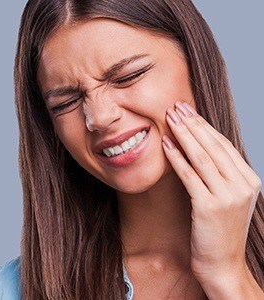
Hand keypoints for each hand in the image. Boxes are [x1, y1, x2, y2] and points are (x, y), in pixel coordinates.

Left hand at [161, 101, 261, 285]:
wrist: (222, 264)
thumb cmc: (220, 229)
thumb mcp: (227, 197)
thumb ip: (220, 174)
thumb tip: (200, 147)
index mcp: (248, 179)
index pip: (223, 144)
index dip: (204, 125)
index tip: (189, 111)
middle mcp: (242, 185)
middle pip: (213, 146)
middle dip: (192, 123)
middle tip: (176, 107)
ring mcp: (228, 196)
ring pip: (201, 157)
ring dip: (183, 134)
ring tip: (170, 118)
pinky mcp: (209, 206)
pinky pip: (189, 175)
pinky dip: (176, 157)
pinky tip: (165, 144)